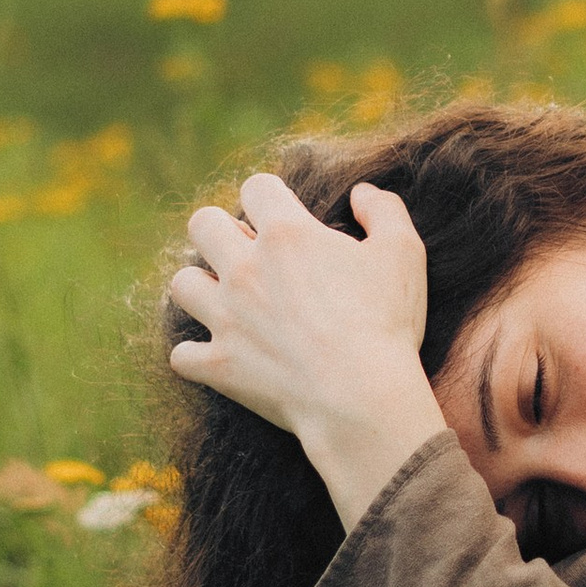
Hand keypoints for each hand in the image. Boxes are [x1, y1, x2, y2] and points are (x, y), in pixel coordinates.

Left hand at [168, 174, 443, 525]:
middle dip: (220, 231)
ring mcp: (226, 318)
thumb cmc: (386, 323)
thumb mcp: (404, 253)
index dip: (270, 198)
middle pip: (202, 225)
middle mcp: (245, 269)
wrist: (362, 399)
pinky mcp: (219, 365)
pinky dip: (196, 355)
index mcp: (287, 234)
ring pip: (182, 284)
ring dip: (201, 287)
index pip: (256, 188)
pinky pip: (181, 354)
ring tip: (226, 299)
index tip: (284, 216)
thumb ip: (384, 210)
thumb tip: (361, 192)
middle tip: (246, 252)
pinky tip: (219, 354)